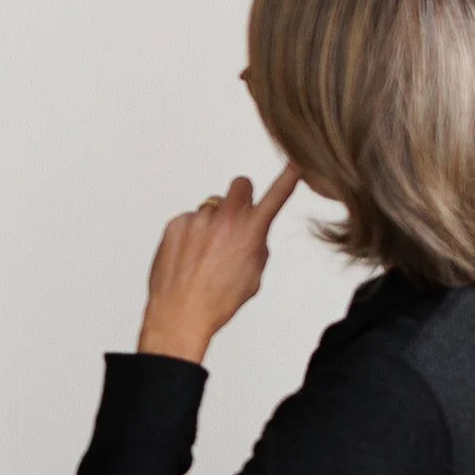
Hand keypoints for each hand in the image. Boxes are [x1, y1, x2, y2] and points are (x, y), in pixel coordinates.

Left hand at [138, 162, 298, 364]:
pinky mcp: (176, 223)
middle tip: (235, 219)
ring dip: (213, 222)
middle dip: (241, 198)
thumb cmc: (218, 300)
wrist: (180, 312)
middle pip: (240, 185)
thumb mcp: (252, 276)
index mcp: (251, 231)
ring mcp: (199, 219)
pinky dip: (190, 234)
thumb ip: (257, 246)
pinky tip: (189, 256)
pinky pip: (189, 220)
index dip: (289, 177)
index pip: (276, 196)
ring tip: (206, 253)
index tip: (298, 161)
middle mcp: (226, 219)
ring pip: (212, 208)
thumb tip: (252, 234)